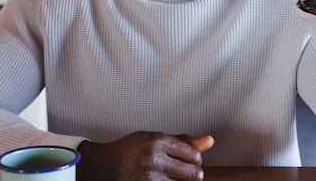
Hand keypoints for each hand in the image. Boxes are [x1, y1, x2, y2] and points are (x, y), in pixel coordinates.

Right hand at [76, 131, 213, 180]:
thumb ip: (183, 141)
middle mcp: (154, 158)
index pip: (194, 155)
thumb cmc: (132, 150)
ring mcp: (150, 178)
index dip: (194, 160)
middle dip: (193, 175)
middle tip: (183, 173)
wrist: (104, 166)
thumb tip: (211, 140)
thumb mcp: (155, 139)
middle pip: (194, 174)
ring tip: (171, 177)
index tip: (186, 160)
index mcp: (158, 141)